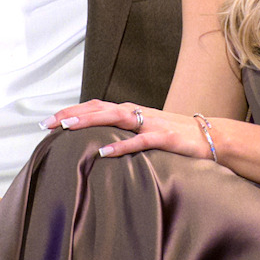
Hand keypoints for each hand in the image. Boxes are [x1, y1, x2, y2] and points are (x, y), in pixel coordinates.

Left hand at [42, 99, 215, 160]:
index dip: (72, 111)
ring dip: (89, 121)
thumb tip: (100, 141)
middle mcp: (138, 113)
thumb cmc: (178, 135)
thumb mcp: (147, 131)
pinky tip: (104, 152)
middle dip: (72, 114)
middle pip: (99, 108)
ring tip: (67, 127)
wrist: (212, 136)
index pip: (96, 106)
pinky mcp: (165, 137)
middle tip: (47, 123)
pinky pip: (140, 141)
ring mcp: (151, 123)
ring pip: (115, 117)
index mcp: (132, 111)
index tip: (49, 121)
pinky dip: (121, 146)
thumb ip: (126, 132)